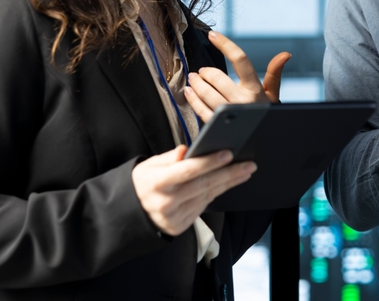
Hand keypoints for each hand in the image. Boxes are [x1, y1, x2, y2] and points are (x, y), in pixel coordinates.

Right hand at [131, 146, 256, 235]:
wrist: (130, 213)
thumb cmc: (142, 183)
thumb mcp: (148, 166)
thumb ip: (169, 158)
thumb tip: (186, 150)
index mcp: (156, 183)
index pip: (187, 170)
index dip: (209, 162)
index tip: (228, 153)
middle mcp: (165, 202)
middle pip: (203, 185)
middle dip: (229, 173)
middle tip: (248, 164)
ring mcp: (173, 217)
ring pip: (207, 196)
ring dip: (228, 184)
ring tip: (244, 172)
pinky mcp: (179, 226)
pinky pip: (202, 207)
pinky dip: (216, 194)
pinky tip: (228, 184)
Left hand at [184, 30, 290, 121]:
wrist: (263, 145)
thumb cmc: (265, 116)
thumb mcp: (272, 95)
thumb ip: (275, 73)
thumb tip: (285, 54)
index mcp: (256, 89)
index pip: (240, 60)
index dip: (225, 44)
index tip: (212, 35)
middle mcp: (243, 101)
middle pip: (217, 78)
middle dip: (206, 72)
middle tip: (200, 71)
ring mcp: (229, 114)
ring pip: (206, 93)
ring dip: (196, 84)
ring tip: (193, 79)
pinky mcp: (218, 126)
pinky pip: (200, 110)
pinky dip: (192, 99)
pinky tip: (190, 93)